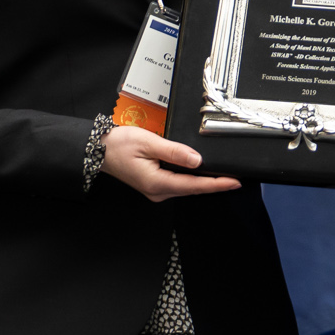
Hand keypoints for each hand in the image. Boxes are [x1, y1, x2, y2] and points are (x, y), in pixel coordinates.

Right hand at [104, 125, 241, 200]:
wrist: (99, 150)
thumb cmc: (118, 145)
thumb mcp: (148, 142)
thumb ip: (174, 151)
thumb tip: (196, 159)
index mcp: (157, 182)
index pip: (194, 186)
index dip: (216, 184)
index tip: (234, 182)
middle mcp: (157, 191)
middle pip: (193, 189)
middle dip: (214, 184)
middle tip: (235, 178)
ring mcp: (155, 190)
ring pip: (186, 187)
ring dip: (204, 182)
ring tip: (223, 175)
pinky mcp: (154, 185)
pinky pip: (178, 183)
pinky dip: (192, 179)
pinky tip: (200, 172)